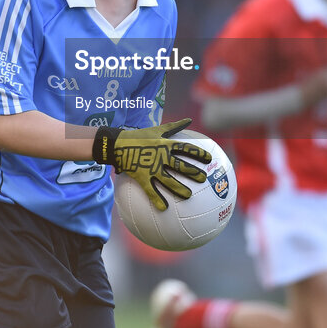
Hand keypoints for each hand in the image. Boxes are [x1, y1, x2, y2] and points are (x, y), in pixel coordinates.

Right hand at [93, 118, 211, 210]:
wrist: (116, 144)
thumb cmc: (138, 136)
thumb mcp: (157, 129)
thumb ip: (174, 127)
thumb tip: (189, 119)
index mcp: (165, 144)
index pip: (185, 148)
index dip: (198, 153)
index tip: (209, 159)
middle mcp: (160, 155)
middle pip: (180, 165)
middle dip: (193, 172)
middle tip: (203, 178)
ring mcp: (151, 167)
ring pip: (168, 180)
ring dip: (179, 188)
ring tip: (188, 196)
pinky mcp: (141, 176)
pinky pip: (150, 190)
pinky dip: (157, 199)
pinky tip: (163, 208)